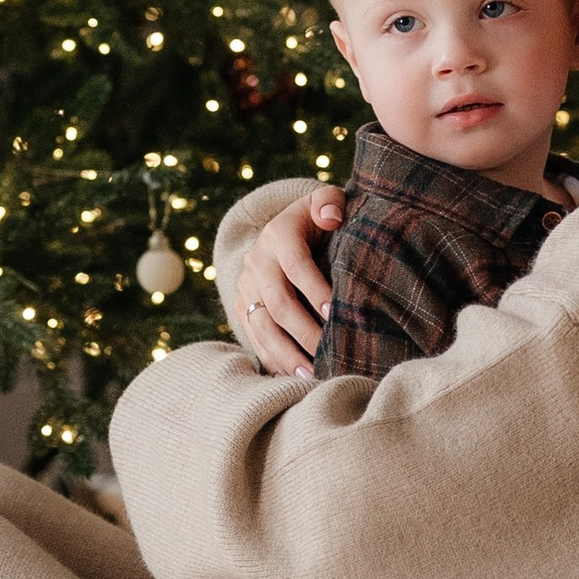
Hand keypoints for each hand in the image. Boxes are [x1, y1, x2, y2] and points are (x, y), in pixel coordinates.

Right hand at [236, 185, 344, 377]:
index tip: (337, 315)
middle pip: (278, 303)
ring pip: (261, 326)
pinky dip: (272, 358)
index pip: (296, 266)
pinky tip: (292, 376)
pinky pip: (254, 336)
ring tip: (309, 375)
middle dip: (304, 332)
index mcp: (278, 234)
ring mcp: (245, 285)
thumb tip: (331, 217)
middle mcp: (257, 260)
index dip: (315, 290)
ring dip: (286, 353)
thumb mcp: (325, 202)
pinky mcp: (241, 304)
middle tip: (327, 355)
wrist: (282, 230)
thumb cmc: (317, 220)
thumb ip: (330, 202)